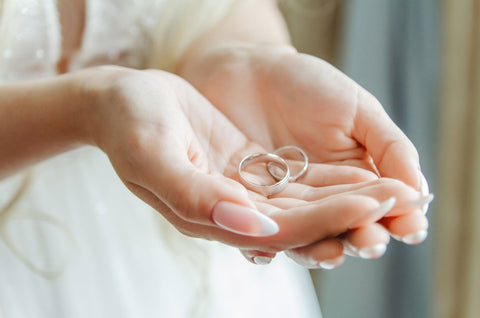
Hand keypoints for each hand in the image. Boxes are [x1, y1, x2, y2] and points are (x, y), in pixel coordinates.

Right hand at [76, 66, 415, 258]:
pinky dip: (326, 178)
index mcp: (208, 217)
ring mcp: (239, 191)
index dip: (327, 219)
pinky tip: (359, 171)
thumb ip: (195, 197)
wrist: (120, 102)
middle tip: (400, 197)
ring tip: (392, 186)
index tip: (371, 202)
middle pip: (300, 220)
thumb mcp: (153, 155)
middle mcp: (229, 211)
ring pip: (302, 202)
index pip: (279, 229)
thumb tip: (252, 228)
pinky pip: (293, 180)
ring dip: (346, 196)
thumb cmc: (130, 124)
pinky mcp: (245, 169)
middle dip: (351, 210)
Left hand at [179, 44, 431, 265]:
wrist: (249, 73)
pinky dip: (266, 240)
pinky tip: (274, 250)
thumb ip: (389, 148)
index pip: (381, 206)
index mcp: (357, 179)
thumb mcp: (357, 110)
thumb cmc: (307, 85)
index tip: (411, 227)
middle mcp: (323, 199)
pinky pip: (258, 226)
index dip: (398, 219)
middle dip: (361, 237)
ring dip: (320, 248)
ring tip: (335, 253)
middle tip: (371, 241)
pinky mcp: (249, 204)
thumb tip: (420, 192)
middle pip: (345, 227)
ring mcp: (286, 204)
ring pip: (304, 236)